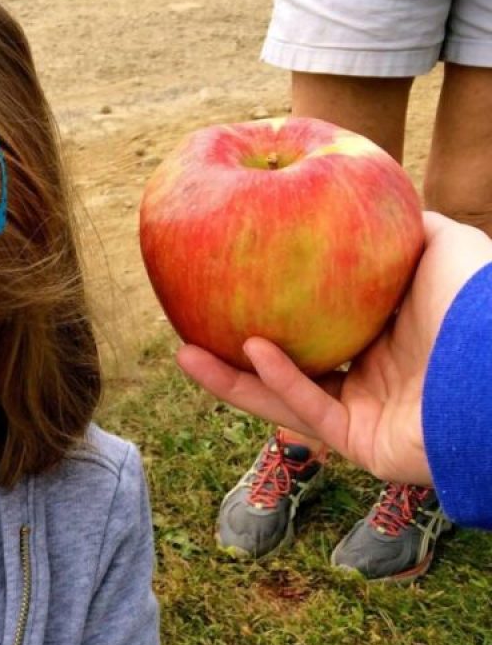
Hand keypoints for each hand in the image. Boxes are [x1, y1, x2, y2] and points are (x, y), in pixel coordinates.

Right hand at [176, 212, 491, 485]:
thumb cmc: (477, 305)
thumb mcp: (442, 245)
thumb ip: (401, 226)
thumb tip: (363, 200)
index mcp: (386, 336)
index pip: (317, 324)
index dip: (273, 307)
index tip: (232, 286)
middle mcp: (371, 377)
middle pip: (288, 364)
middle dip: (234, 351)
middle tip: (190, 329)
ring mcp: (364, 413)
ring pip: (282, 395)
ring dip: (232, 378)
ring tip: (183, 355)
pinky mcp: (360, 444)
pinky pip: (309, 409)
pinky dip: (279, 382)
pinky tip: (249, 351)